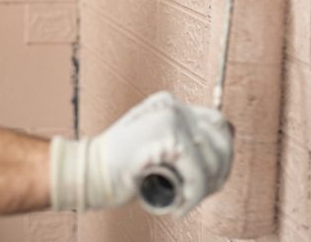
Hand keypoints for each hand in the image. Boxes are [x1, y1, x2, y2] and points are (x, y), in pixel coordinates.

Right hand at [50, 91, 232, 215]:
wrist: (88, 173)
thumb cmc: (120, 168)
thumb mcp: (155, 146)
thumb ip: (180, 143)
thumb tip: (220, 155)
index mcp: (170, 104)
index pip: (216, 123)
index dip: (222, 153)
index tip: (212, 178)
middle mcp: (173, 105)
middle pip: (222, 138)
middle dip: (219, 171)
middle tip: (198, 194)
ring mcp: (172, 118)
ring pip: (213, 159)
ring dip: (205, 188)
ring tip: (184, 200)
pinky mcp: (169, 136)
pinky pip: (198, 174)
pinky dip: (193, 196)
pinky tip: (178, 206)